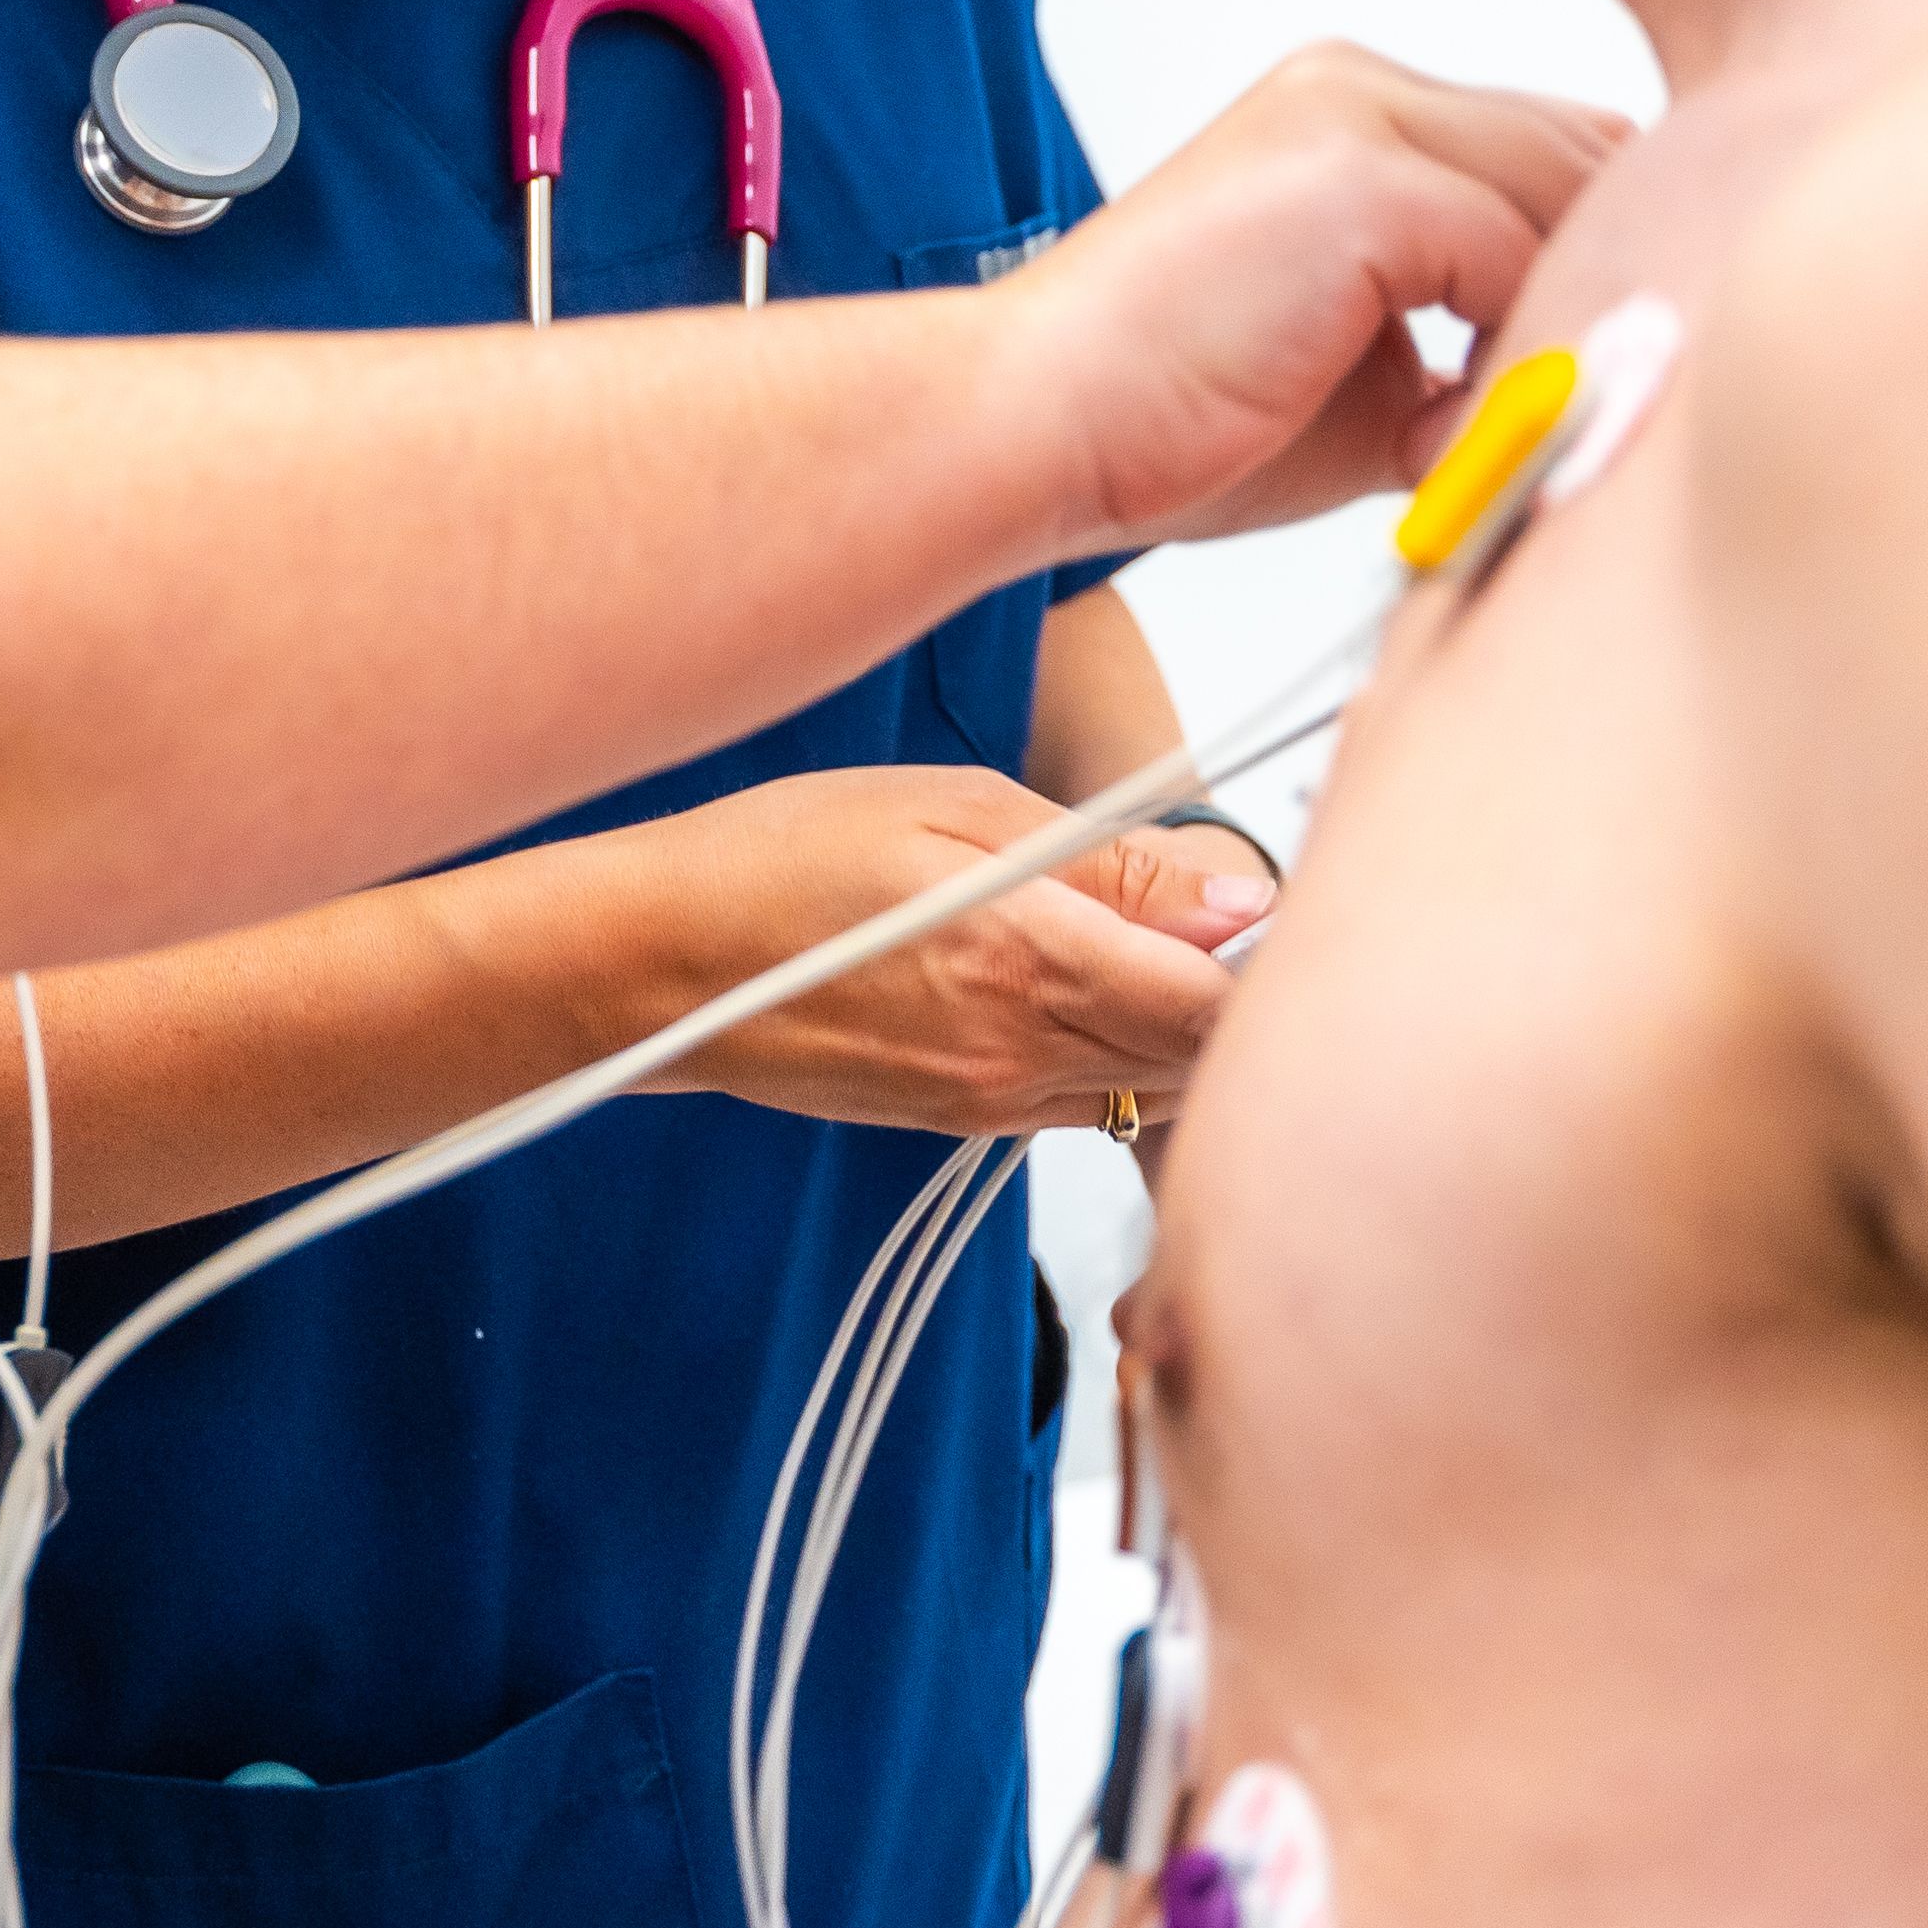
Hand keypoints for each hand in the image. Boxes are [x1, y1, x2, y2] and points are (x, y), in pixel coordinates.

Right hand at [571, 768, 1273, 1134]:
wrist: (653, 968)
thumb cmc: (781, 857)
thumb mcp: (951, 807)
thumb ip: (1110, 862)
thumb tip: (1243, 899)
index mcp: (1026, 961)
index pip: (1223, 1004)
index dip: (1274, 958)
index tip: (1272, 897)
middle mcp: (1022, 1054)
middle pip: (1208, 1060)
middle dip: (1246, 996)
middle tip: (1232, 911)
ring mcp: (995, 1102)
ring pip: (1160, 1092)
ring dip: (1188, 1031)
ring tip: (1164, 944)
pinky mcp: (969, 1121)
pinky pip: (1096, 1106)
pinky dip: (1127, 1057)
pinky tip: (1098, 990)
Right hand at [1006, 45, 1624, 550]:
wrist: (1032, 426)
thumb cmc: (1168, 422)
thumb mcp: (1369, 368)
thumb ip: (1475, 344)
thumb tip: (1586, 388)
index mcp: (1348, 110)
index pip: (1550, 150)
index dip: (1587, 261)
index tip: (1565, 377)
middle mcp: (1357, 85)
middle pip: (1583, 156)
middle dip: (1594, 287)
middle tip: (1551, 418)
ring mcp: (1359, 118)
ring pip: (1571, 201)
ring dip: (1559, 326)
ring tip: (1485, 439)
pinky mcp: (1363, 182)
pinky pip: (1524, 261)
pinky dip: (1511, 362)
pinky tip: (1437, 443)